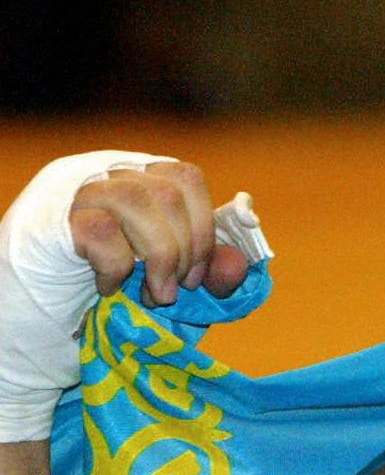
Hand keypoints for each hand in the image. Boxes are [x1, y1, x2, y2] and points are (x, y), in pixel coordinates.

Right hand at [68, 162, 248, 305]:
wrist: (57, 300)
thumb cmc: (129, 282)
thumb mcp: (179, 280)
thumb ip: (214, 272)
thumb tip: (237, 264)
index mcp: (150, 179)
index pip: (188, 178)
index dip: (203, 229)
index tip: (197, 276)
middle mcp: (118, 174)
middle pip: (169, 193)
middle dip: (184, 252)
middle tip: (173, 293)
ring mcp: (87, 191)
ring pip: (135, 200)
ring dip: (158, 258)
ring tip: (153, 295)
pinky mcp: (62, 217)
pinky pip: (101, 230)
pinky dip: (116, 267)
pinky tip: (109, 287)